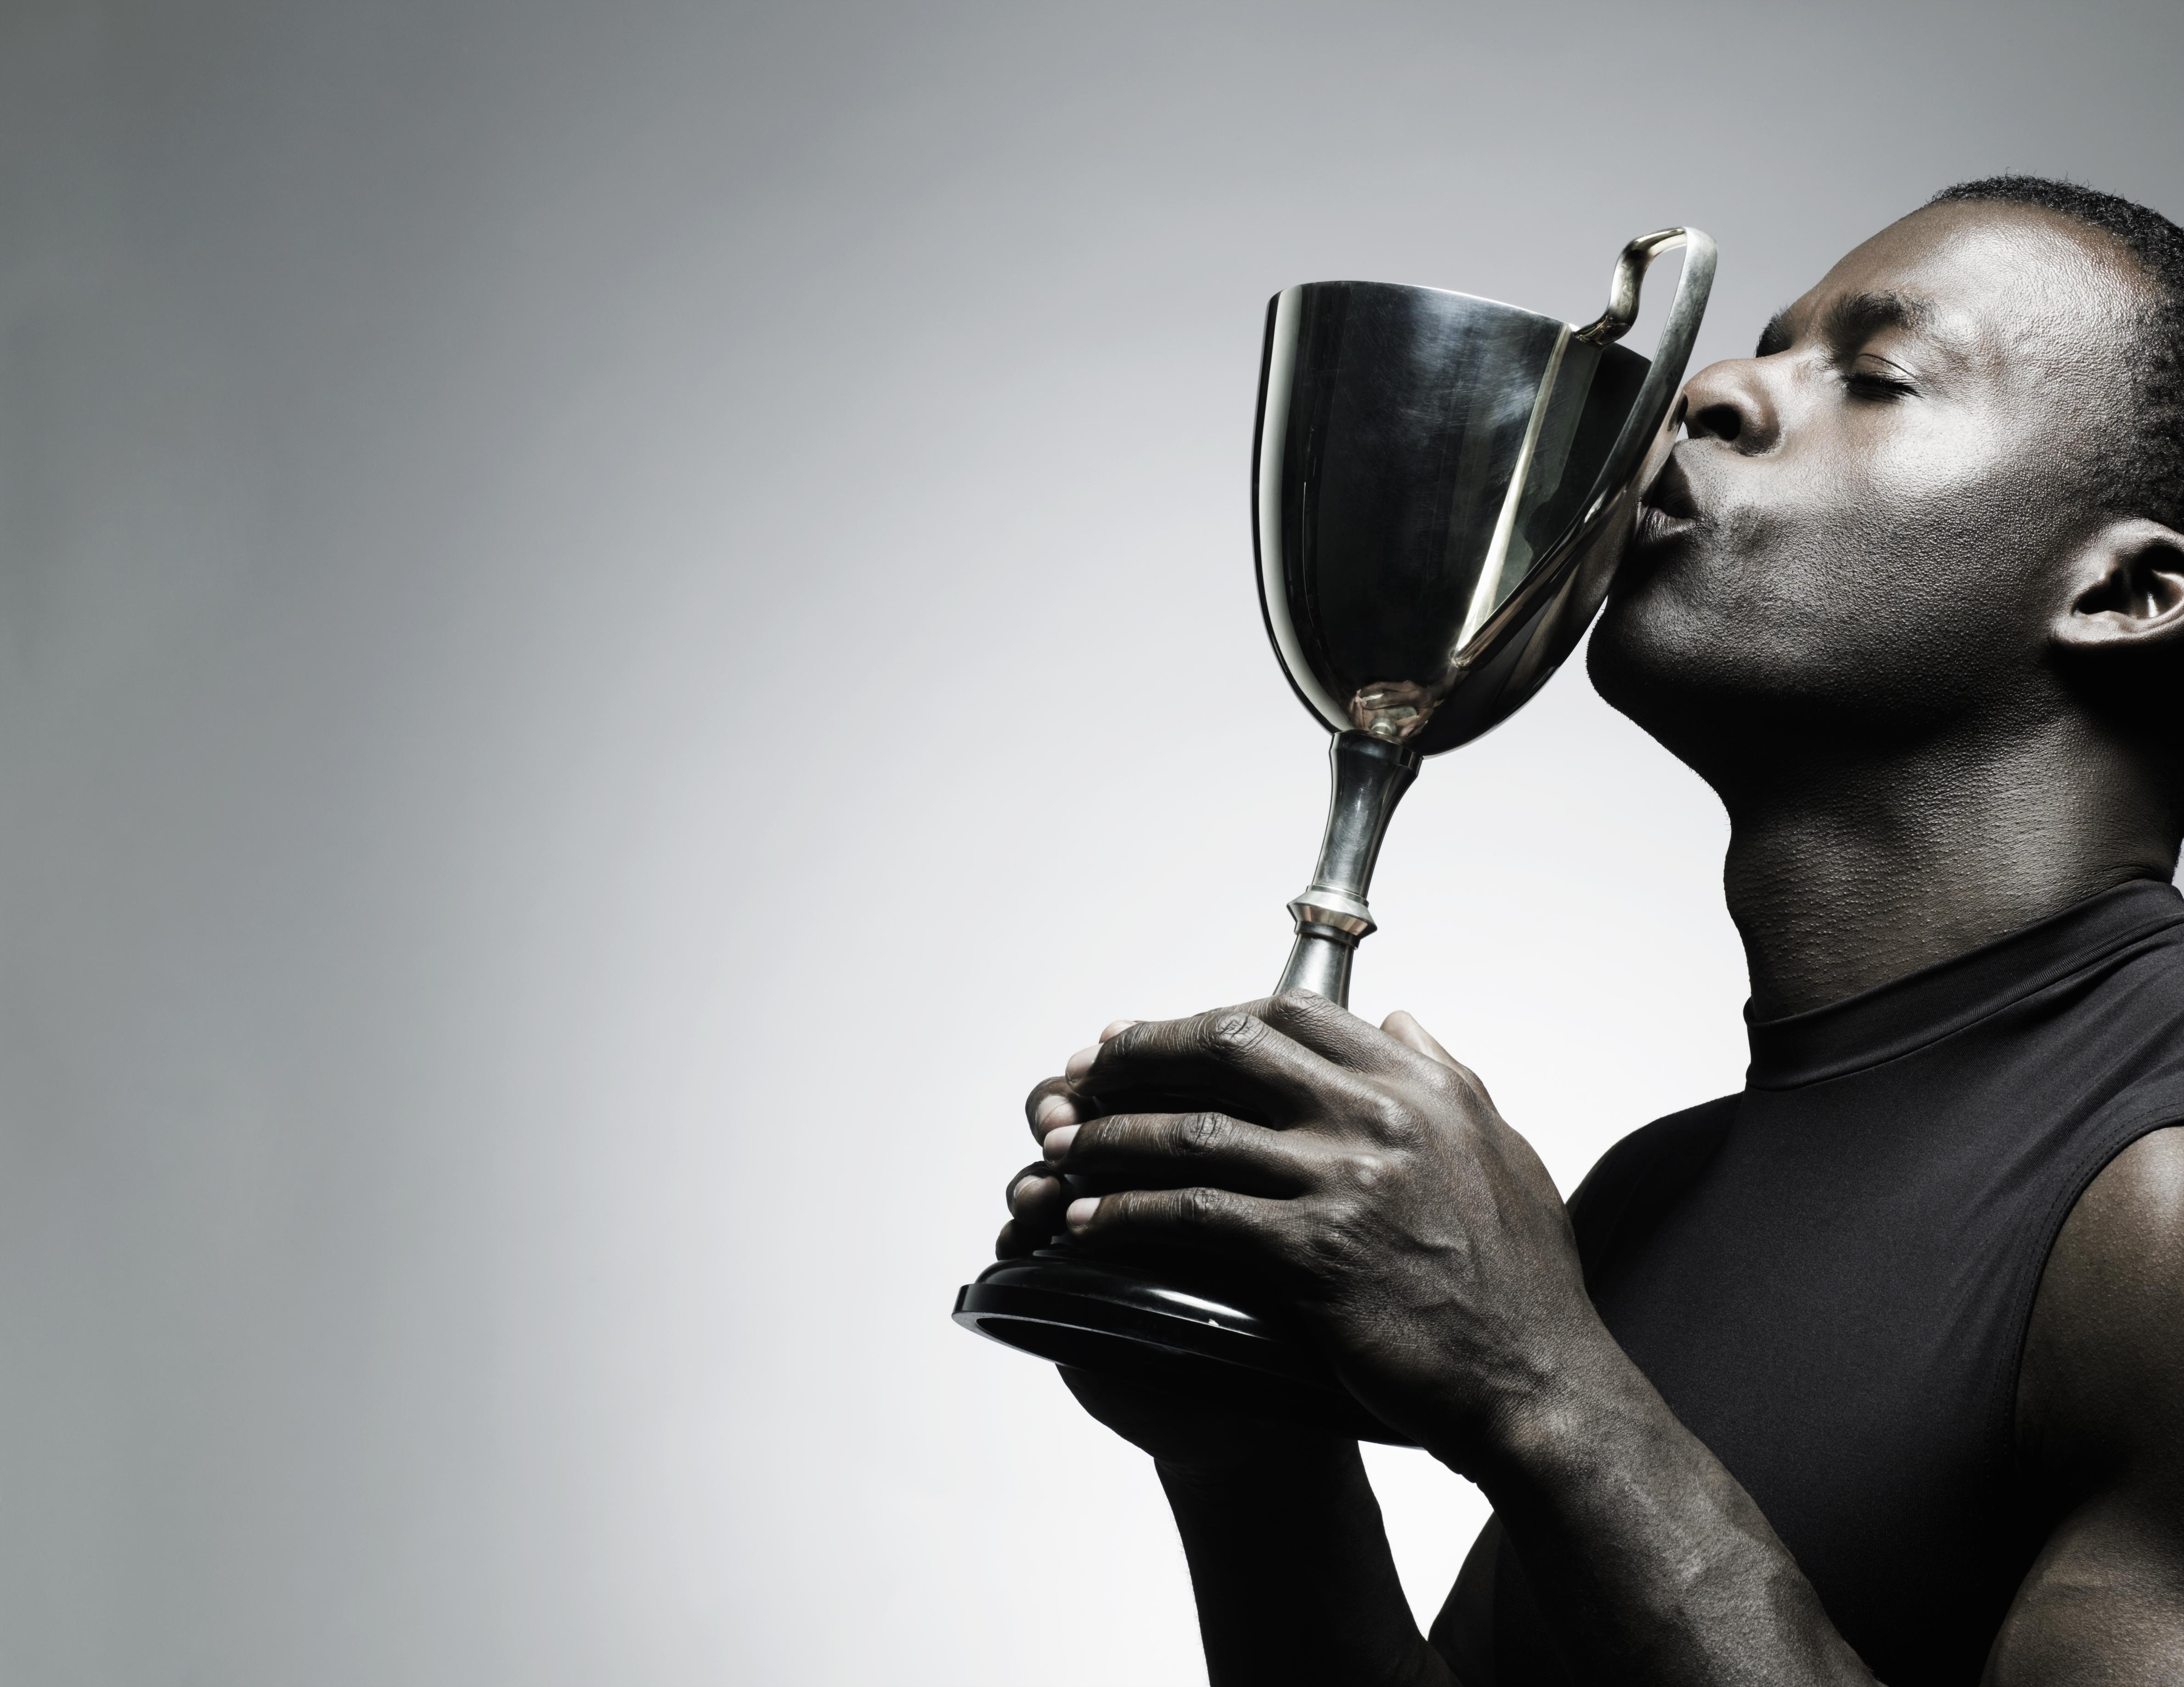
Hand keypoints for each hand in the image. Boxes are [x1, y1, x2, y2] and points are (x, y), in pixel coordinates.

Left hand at [1031, 994, 1603, 1464]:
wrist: (1537, 1379)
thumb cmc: (1520, 1276)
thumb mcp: (1499, 1147)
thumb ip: (1445, 1072)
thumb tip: (1399, 1018)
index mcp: (1417, 1084)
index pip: (1290, 1014)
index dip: (1204, 1017)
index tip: (1147, 1035)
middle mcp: (1378, 1116)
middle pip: (1229, 1048)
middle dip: (1141, 1054)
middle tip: (1081, 1074)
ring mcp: (1345, 1181)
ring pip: (1196, 1132)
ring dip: (1113, 1135)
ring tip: (1060, 1145)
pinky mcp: (1315, 1253)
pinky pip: (1195, 1215)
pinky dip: (1130, 1211)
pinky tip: (1089, 1219)